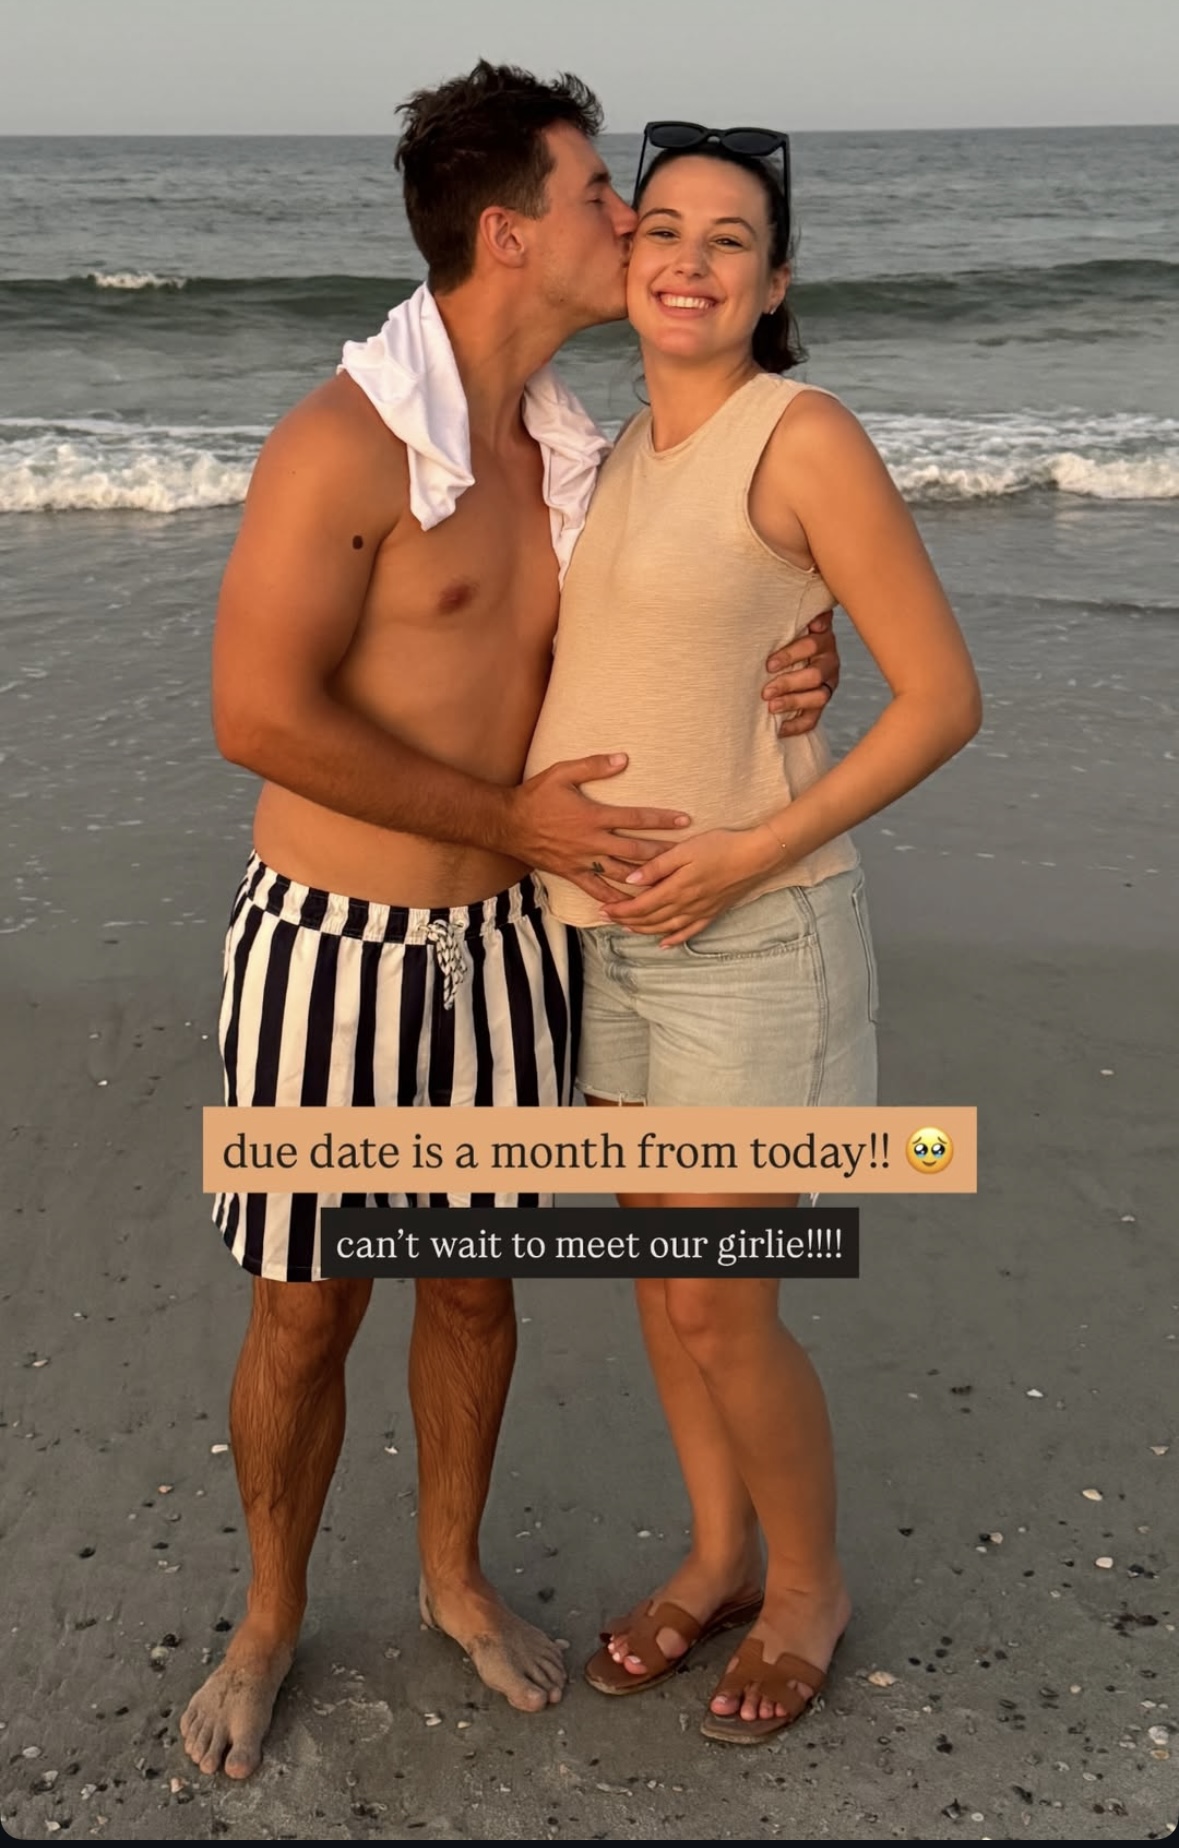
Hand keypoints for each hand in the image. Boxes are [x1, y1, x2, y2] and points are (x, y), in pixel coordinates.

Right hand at [503, 754, 691, 903]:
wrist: (506, 824)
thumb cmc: (535, 796)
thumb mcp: (562, 773)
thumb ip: (594, 766)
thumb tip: (623, 759)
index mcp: (594, 816)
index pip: (636, 818)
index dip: (662, 819)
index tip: (685, 820)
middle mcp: (592, 842)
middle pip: (636, 850)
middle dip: (664, 853)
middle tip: (687, 856)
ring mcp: (583, 861)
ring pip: (622, 873)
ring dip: (646, 878)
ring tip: (668, 882)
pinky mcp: (572, 874)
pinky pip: (597, 891)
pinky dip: (615, 900)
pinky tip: (631, 907)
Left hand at [599, 827, 776, 946]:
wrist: (756, 857)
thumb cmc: (720, 847)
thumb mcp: (685, 850)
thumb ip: (657, 866)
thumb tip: (631, 880)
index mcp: (676, 889)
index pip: (641, 906)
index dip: (621, 910)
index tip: (604, 909)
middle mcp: (686, 905)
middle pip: (650, 919)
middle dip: (626, 920)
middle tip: (607, 919)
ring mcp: (700, 912)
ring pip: (665, 928)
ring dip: (644, 930)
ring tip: (627, 929)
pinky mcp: (712, 912)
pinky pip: (689, 932)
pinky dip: (674, 939)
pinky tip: (664, 944)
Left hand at [762, 609, 840, 736]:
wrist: (794, 652)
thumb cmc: (787, 632)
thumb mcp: (792, 620)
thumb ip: (803, 613)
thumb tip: (815, 616)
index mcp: (823, 639)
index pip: (812, 645)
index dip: (791, 655)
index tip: (769, 664)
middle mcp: (829, 662)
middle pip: (814, 675)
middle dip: (788, 683)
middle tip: (765, 691)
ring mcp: (827, 684)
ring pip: (818, 697)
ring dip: (793, 702)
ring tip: (771, 708)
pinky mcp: (820, 704)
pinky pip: (813, 718)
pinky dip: (797, 725)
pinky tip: (779, 729)